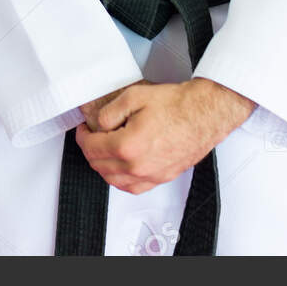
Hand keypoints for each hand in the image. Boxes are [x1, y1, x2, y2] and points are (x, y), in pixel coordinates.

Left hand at [74, 79, 256, 194]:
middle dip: (90, 150)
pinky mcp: (162, 178)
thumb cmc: (177, 105)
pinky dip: (120, 180)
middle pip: (100, 166)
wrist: (204, 113)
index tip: (83, 130)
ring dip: (103, 167)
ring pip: (114, 181)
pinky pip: (133, 188)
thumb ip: (109, 112)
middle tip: (91, 137)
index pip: (91, 148)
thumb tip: (97, 124)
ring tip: (103, 151)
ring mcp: (151, 175)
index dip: (82, 137)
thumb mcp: (134, 97)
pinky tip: (121, 168)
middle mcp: (138, 166)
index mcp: (127, 146)